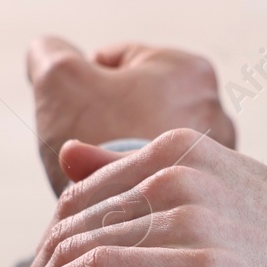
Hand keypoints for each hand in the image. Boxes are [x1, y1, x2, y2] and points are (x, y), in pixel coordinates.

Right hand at [26, 38, 235, 192]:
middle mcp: (217, 110)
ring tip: (102, 175)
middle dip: (109, 121)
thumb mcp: (59, 78)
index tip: (78, 116)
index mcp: (190, 70)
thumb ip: (50, 52)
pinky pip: (164, 178)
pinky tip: (119, 195)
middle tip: (86, 146)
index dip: (86, 87)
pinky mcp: (209, 195)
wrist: (123, 216)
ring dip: (125, 154)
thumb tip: (47, 49)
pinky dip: (141, 182)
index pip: (120, 62)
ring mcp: (218, 156)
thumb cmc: (95, 137)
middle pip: (140, 105)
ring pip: (152, 144)